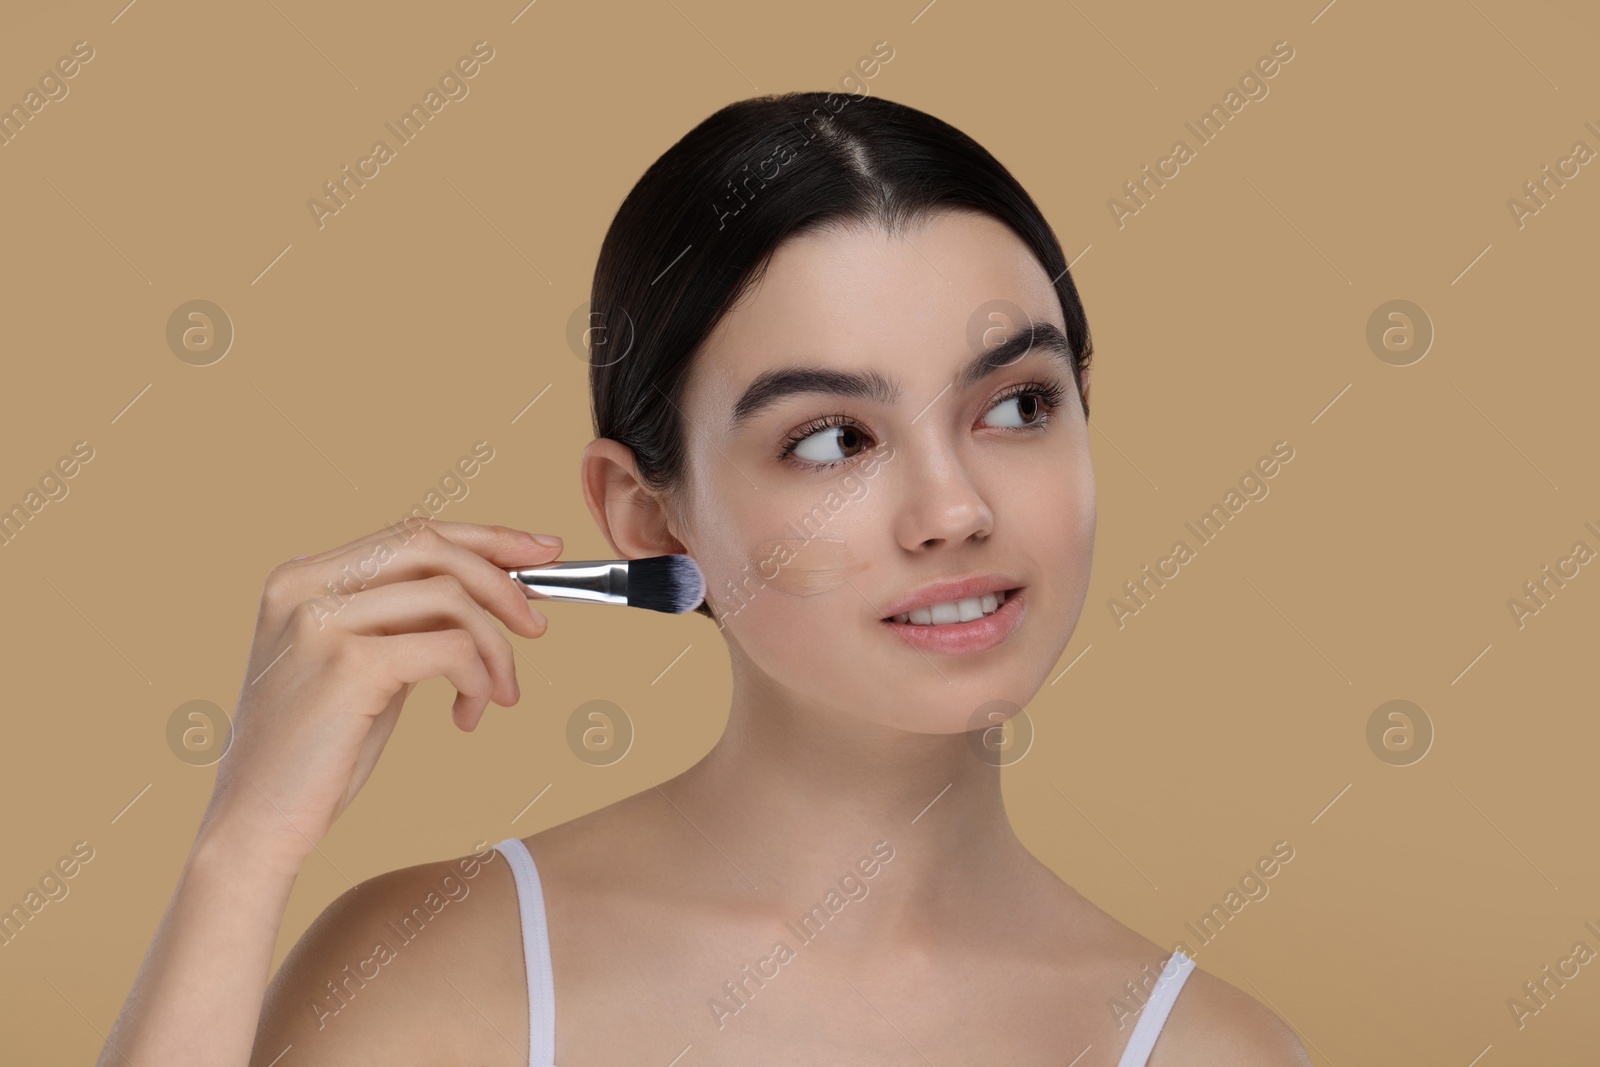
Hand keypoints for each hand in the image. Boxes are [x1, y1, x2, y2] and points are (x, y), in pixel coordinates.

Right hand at [197, 519, 560, 866]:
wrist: (257, 824)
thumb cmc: (320, 752)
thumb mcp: (364, 665)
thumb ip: (409, 620)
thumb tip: (500, 588)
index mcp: (302, 577)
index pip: (411, 533)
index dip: (486, 538)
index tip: (542, 551)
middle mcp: (304, 586)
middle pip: (432, 548)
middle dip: (502, 582)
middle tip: (537, 628)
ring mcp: (320, 621)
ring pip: (449, 598)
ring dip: (495, 648)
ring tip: (500, 694)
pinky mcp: (347, 665)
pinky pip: (450, 648)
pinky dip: (478, 679)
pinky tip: (469, 716)